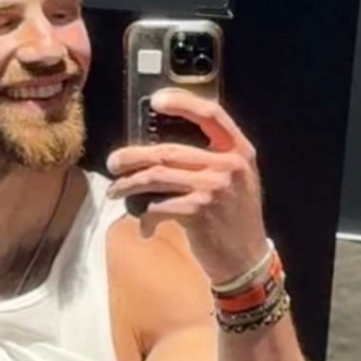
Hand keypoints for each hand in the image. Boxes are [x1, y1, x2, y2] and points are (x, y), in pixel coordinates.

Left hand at [106, 87, 268, 282]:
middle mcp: (227, 165)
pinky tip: (144, 224)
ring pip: (156, 176)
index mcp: (239, 151)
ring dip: (129, 185)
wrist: (246, 260)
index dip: (182, 103)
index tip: (156, 101)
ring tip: (116, 191)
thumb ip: (213, 159)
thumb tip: (163, 149)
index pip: (211, 114)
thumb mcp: (237, 180)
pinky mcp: (197, 211)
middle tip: (114, 163)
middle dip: (133, 157)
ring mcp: (212, 188)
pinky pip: (157, 205)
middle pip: (167, 150)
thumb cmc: (237, 219)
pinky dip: (144, 215)